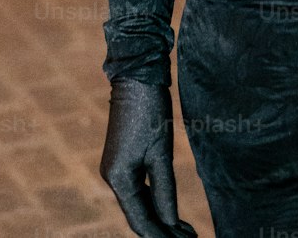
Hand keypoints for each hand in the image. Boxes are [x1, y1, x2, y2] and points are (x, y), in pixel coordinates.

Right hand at [100, 78, 197, 237]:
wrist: (137, 76)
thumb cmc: (150, 110)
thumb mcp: (161, 152)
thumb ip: (164, 190)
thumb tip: (171, 223)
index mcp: (118, 178)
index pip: (141, 220)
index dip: (162, 237)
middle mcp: (112, 177)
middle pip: (139, 215)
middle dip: (163, 231)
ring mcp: (116, 168)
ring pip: (139, 204)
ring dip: (160, 219)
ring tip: (185, 233)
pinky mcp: (123, 160)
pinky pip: (139, 190)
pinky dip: (155, 202)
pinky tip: (170, 212)